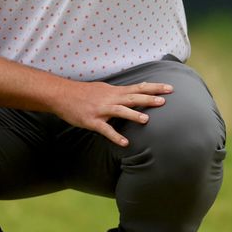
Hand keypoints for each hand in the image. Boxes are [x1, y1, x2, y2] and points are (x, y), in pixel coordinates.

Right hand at [51, 81, 172, 146]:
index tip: (170, 88)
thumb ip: (118, 93)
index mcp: (114, 91)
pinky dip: (115, 136)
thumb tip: (132, 93)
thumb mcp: (103, 89)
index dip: (154, 88)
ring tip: (146, 120)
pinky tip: (125, 143)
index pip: (138, 88)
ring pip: (120, 110)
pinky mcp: (92, 120)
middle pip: (132, 97)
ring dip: (133, 115)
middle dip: (148, 99)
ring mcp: (101, 109)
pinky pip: (105, 129)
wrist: (62, 95)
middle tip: (164, 100)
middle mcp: (110, 98)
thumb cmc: (83, 93)